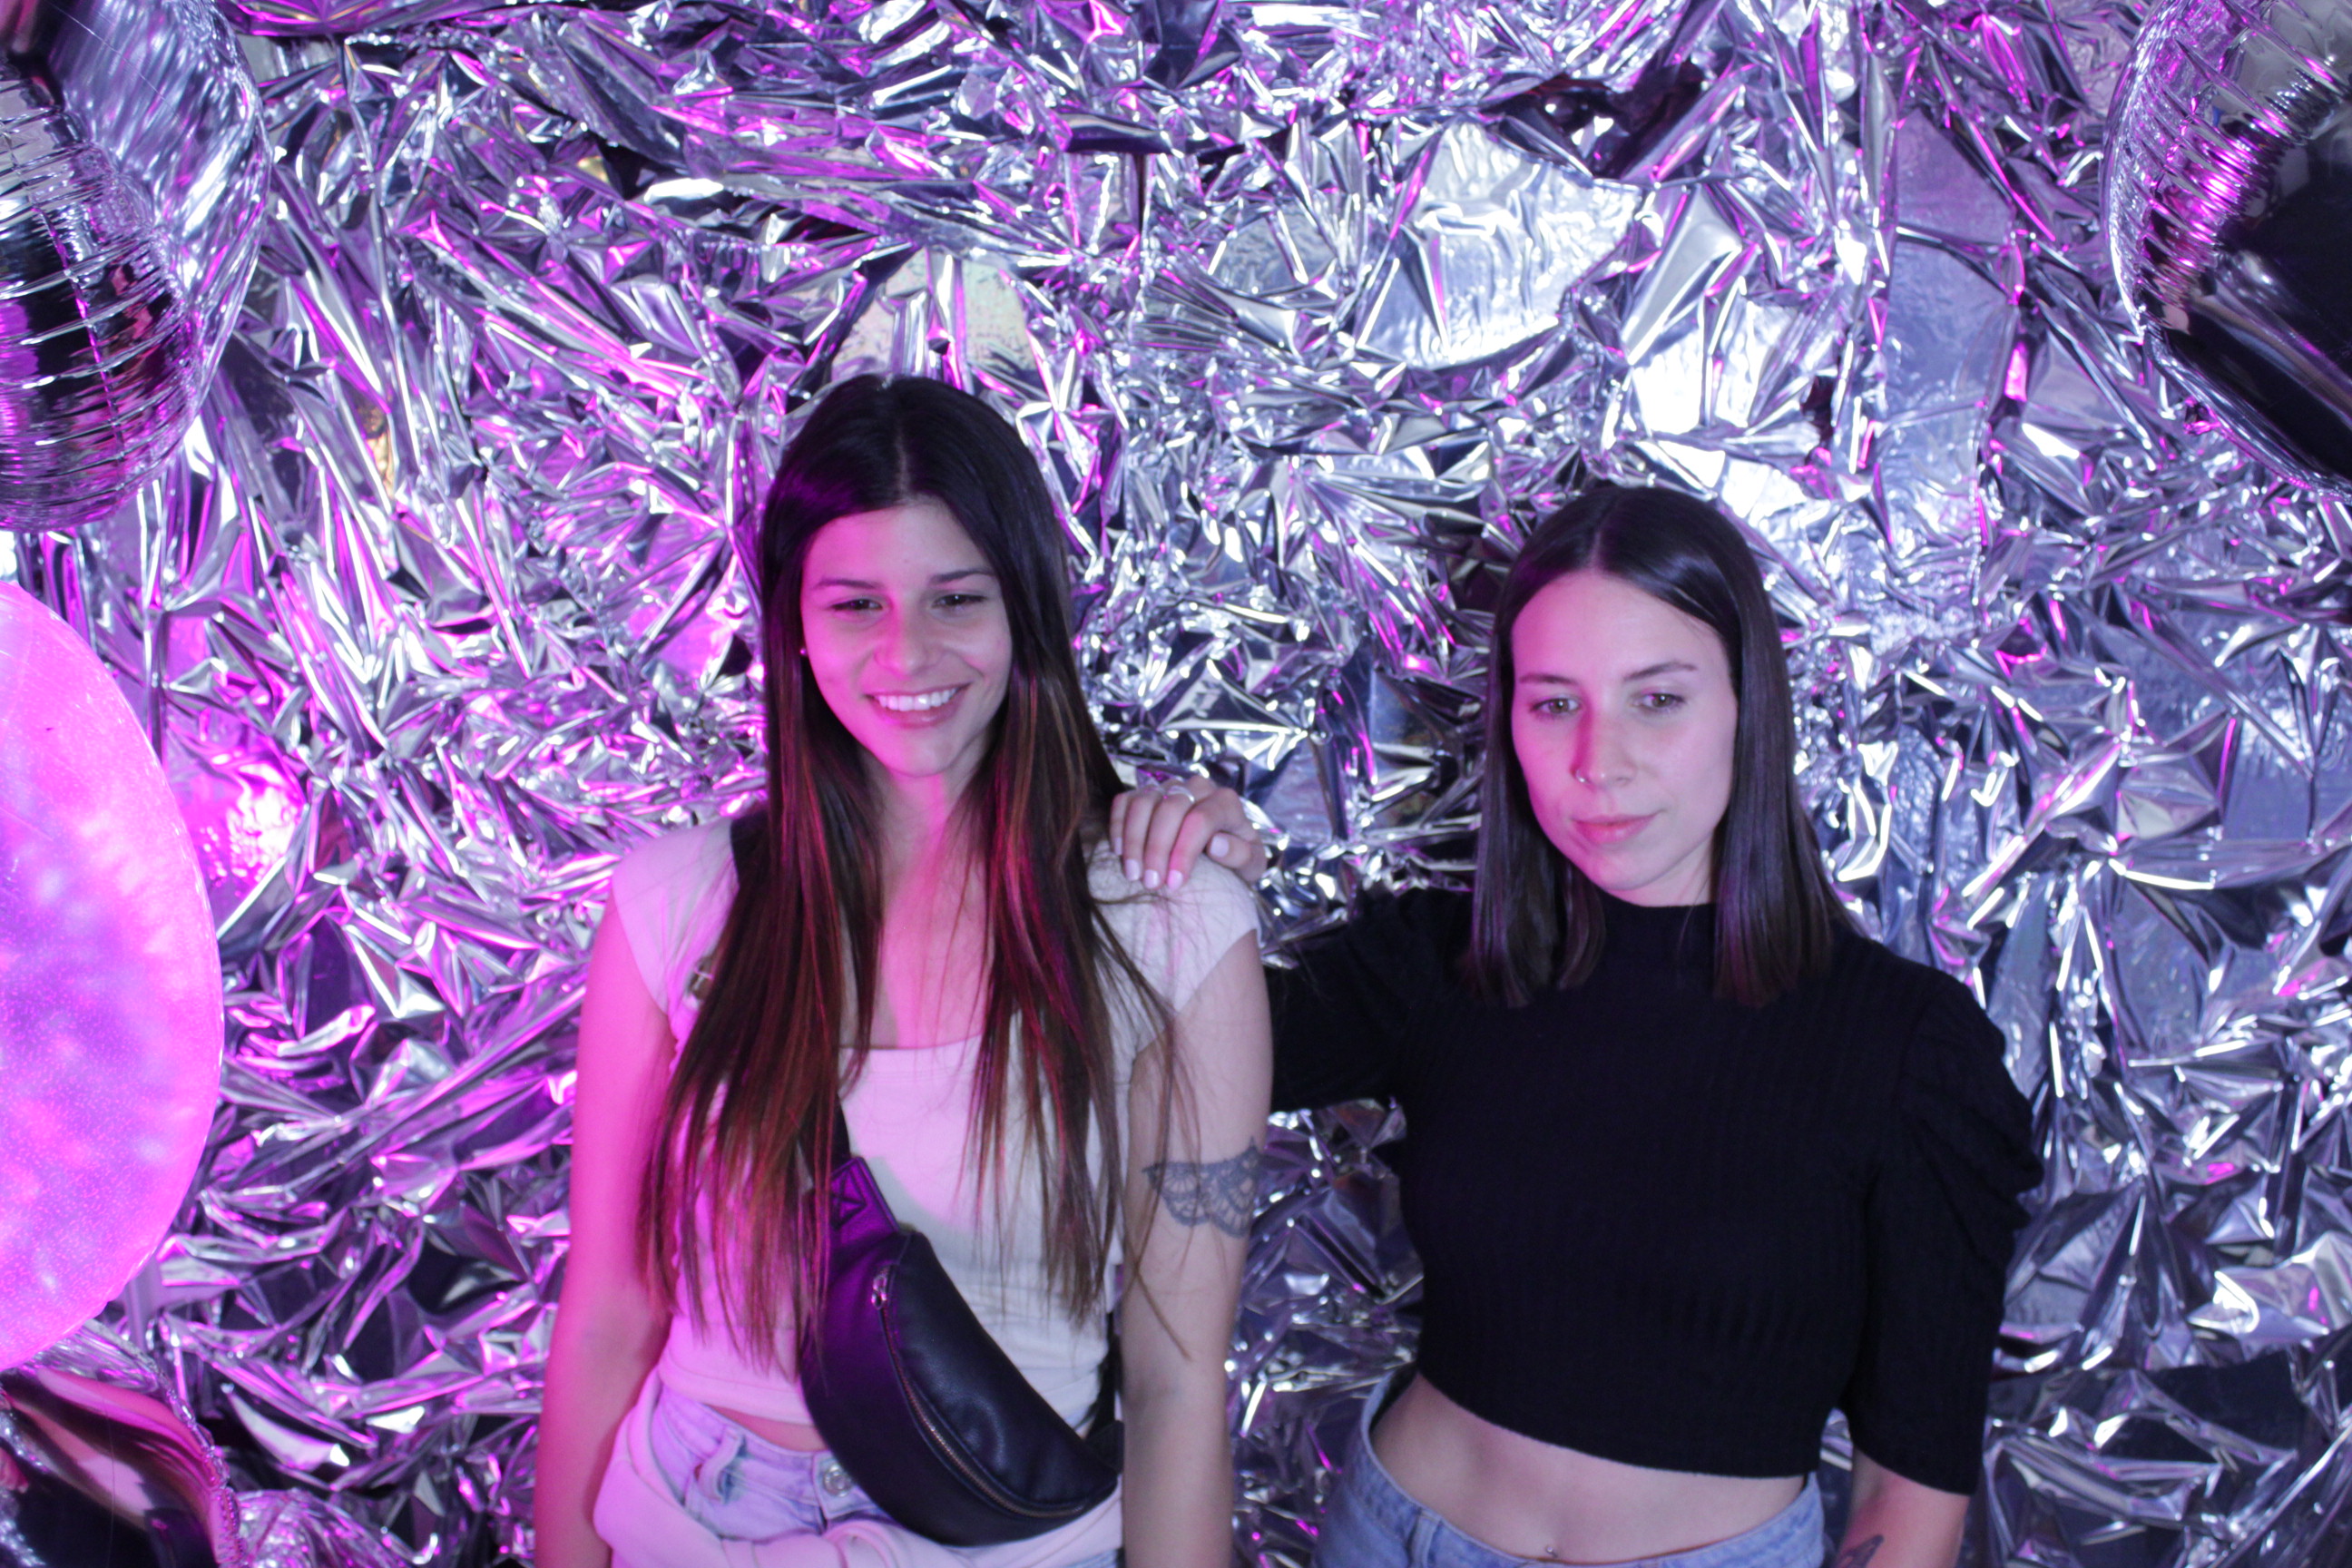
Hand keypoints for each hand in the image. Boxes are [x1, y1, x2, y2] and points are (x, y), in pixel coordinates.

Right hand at [1109, 773, 1267, 888]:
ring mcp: (1169, 786)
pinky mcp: (1146, 792)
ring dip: (1134, 840)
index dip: (1184, 851)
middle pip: (1170, 808)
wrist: (1221, 849)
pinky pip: (1126, 801)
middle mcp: (1197, 787)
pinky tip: (1119, 853)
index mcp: (1226, 801)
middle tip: (1150, 883)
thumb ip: (1242, 855)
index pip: (1201, 819)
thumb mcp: (1251, 865)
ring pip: (1145, 803)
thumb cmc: (1235, 859)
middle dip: (1157, 848)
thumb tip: (1217, 844)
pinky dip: (1119, 825)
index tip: (1174, 883)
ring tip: (1133, 874)